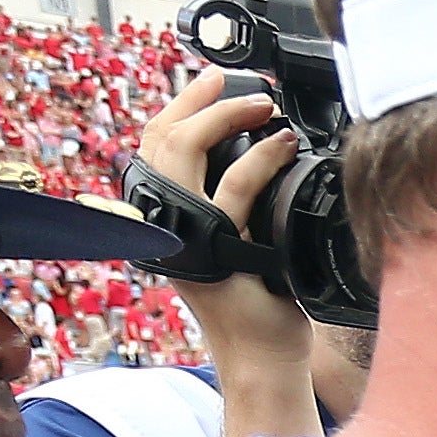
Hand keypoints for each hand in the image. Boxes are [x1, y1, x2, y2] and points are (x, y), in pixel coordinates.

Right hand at [134, 68, 312, 369]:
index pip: (155, 144)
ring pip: (184, 155)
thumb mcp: (239, 240)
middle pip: (159, 139)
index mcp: (165, 217)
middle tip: (244, 86)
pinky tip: (281, 145)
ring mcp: (187, 241)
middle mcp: (166, 226)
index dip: (180, 104)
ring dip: (224, 118)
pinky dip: (259, 160)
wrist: (263, 359)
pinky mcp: (217, 256)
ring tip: (264, 106)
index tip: (213, 77)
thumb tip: (249, 145)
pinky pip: (232, 193)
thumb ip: (230, 200)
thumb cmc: (258, 302)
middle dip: (198, 99)